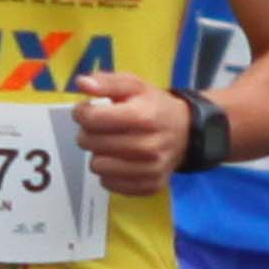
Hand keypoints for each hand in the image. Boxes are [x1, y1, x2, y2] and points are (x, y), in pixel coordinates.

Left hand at [68, 66, 188, 196]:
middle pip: (92, 144)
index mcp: (143, 116)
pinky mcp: (150, 186)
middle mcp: (149, 146)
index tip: (86, 111)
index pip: (93, 119)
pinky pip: (109, 184)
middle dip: (87, 133)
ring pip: (98, 167)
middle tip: (98, 128)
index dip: (82, 113)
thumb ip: (106, 82)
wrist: (186, 131)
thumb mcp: (134, 85)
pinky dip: (109, 173)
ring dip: (98, 154)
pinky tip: (118, 160)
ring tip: (109, 144)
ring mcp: (150, 170)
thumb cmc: (154, 106)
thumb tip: (82, 83)